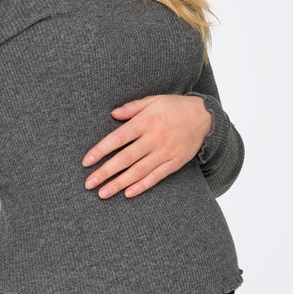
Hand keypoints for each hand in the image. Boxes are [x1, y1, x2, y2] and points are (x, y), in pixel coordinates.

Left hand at [82, 95, 211, 198]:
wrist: (205, 117)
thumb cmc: (174, 106)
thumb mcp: (153, 100)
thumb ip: (132, 108)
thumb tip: (112, 113)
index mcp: (146, 121)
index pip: (118, 138)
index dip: (101, 150)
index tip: (87, 161)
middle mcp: (154, 138)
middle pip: (125, 158)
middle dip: (105, 172)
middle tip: (89, 184)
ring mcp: (165, 152)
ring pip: (139, 171)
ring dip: (119, 183)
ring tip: (103, 193)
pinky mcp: (175, 162)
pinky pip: (156, 177)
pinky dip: (142, 186)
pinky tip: (128, 193)